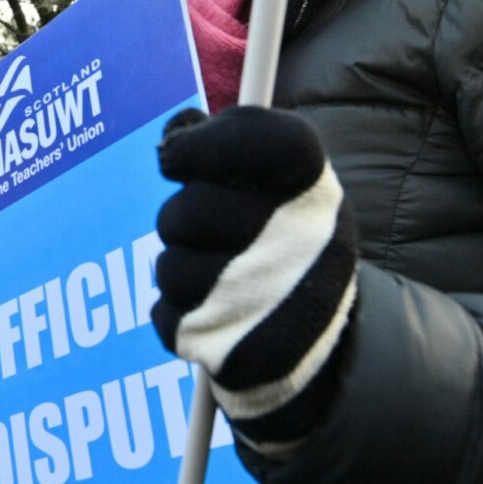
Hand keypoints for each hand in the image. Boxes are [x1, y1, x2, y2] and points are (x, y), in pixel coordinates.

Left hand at [151, 106, 357, 456]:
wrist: (318, 338)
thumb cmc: (281, 239)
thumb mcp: (275, 182)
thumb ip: (226, 143)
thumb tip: (175, 130)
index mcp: (316, 189)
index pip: (255, 140)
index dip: (200, 145)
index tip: (174, 157)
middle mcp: (305, 243)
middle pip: (183, 213)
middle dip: (180, 219)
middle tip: (207, 228)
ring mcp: (272, 303)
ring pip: (169, 268)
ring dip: (180, 268)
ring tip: (219, 274)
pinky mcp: (239, 353)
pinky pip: (164, 315)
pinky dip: (177, 313)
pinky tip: (215, 311)